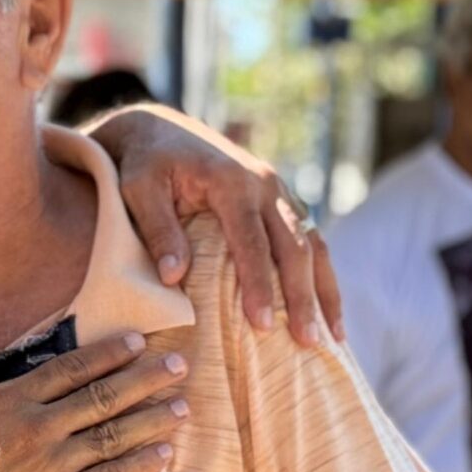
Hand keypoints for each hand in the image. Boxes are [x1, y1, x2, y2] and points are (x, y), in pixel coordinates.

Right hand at [0, 324, 186, 471]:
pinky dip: (139, 466)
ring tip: (182, 407)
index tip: (138, 342)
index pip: (69, 368)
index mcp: (7, 402)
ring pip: (114, 435)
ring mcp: (50, 468)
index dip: (108, 354)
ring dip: (152, 419)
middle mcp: (36, 429)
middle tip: (179, 366)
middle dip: (145, 379)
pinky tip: (164, 455)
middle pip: (103, 396)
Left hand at [92, 104, 342, 347]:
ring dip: (324, 291)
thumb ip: (157, 229)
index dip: (260, 283)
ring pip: (313, 244)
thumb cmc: (144, 164)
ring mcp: (279, 192)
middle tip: (306, 342)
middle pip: (295, 246)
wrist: (160, 129)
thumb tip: (174, 277)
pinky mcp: (282, 202)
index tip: (263, 324)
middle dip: (302, 296)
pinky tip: (329, 315)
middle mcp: (265, 184)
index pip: (252, 240)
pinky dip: (322, 278)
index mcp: (232, 181)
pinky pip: (311, 241)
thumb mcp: (138, 189)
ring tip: (333, 339)